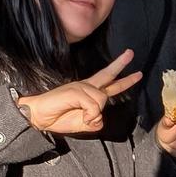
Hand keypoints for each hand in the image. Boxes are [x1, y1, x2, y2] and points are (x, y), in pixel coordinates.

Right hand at [16, 50, 140, 134]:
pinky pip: (93, 105)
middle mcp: (86, 86)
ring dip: (92, 115)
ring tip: (79, 116)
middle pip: (108, 74)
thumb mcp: (83, 123)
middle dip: (121, 64)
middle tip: (131, 53)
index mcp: (88, 92)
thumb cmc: (58, 118)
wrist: (38, 117)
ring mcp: (81, 87)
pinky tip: (79, 115)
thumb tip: (99, 115)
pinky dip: (89, 115)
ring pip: (101, 101)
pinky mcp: (76, 90)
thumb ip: (96, 120)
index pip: (109, 83)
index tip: (136, 73)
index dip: (124, 80)